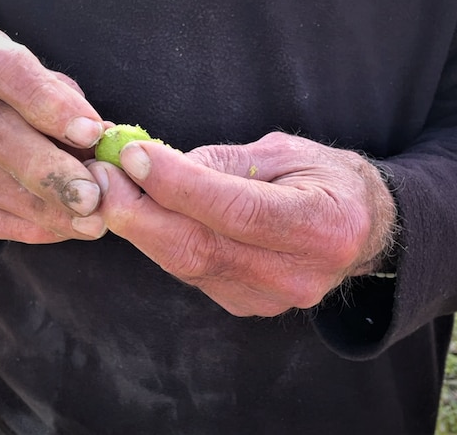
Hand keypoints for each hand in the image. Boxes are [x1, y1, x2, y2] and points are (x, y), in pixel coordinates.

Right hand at [0, 16, 107, 242]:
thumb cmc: (17, 90)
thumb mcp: (42, 78)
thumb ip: (70, 105)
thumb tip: (105, 141)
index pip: (5, 68)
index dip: (48, 102)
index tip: (91, 132)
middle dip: (47, 169)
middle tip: (91, 197)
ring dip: (41, 207)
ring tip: (89, 221)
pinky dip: (19, 226)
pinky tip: (58, 230)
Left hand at [89, 132, 396, 316]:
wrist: (359, 229)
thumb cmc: (323, 178)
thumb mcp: (286, 152)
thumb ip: (225, 162)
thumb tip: (157, 165)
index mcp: (322, 226)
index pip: (236, 210)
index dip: (179, 185)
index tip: (133, 155)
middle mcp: (298, 274)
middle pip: (200, 249)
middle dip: (138, 212)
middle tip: (97, 175)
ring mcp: (271, 298)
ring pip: (187, 264)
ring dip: (139, 225)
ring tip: (107, 187)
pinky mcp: (247, 305)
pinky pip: (191, 272)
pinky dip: (159, 241)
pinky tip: (137, 212)